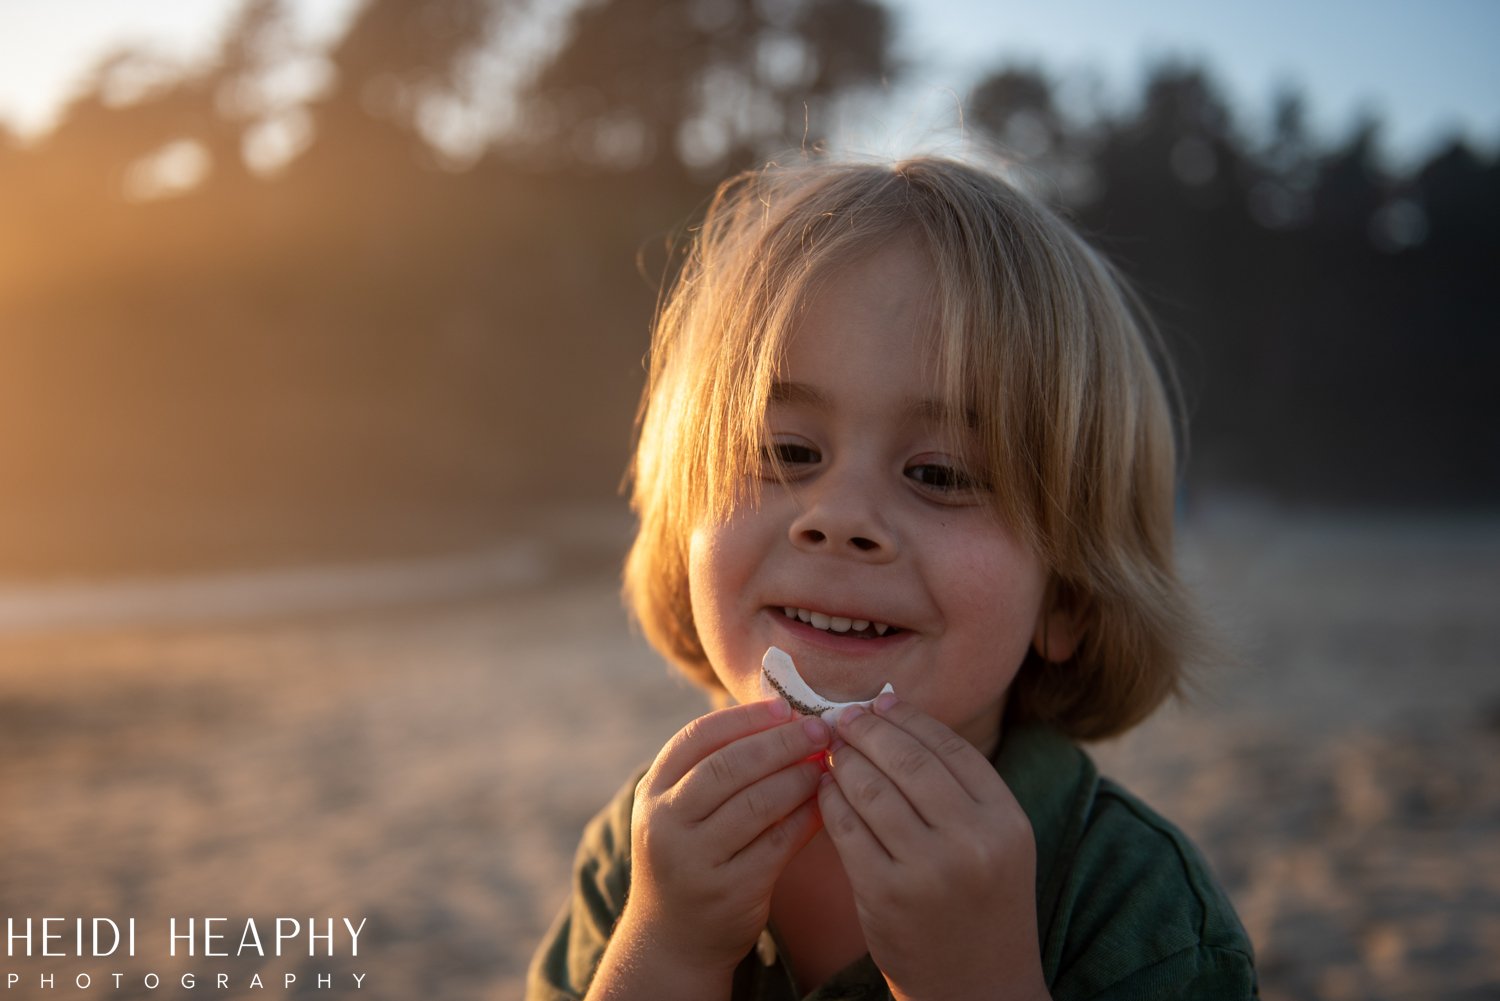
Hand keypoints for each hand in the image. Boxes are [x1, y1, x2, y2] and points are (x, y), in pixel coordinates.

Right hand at [589, 698, 830, 999]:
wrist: (672, 940)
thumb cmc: (689, 857)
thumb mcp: (680, 810)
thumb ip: (714, 768)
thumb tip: (782, 716)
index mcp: (652, 792)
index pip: (698, 737)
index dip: (745, 718)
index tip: (786, 707)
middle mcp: (666, 823)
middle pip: (729, 766)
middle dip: (781, 742)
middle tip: (820, 730)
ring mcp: (695, 860)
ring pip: (756, 803)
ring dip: (798, 778)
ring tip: (826, 764)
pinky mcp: (729, 891)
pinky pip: (777, 844)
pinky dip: (806, 818)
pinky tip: (826, 803)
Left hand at [817, 696, 1049, 1000]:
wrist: (979, 990)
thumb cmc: (981, 904)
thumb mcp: (996, 841)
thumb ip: (957, 784)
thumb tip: (893, 706)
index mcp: (1005, 821)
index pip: (949, 746)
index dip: (907, 717)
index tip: (878, 702)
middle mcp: (972, 842)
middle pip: (907, 759)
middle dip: (866, 730)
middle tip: (843, 717)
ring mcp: (927, 870)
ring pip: (870, 789)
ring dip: (843, 761)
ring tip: (832, 750)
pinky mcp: (884, 895)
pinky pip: (846, 828)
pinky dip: (830, 800)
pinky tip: (825, 789)